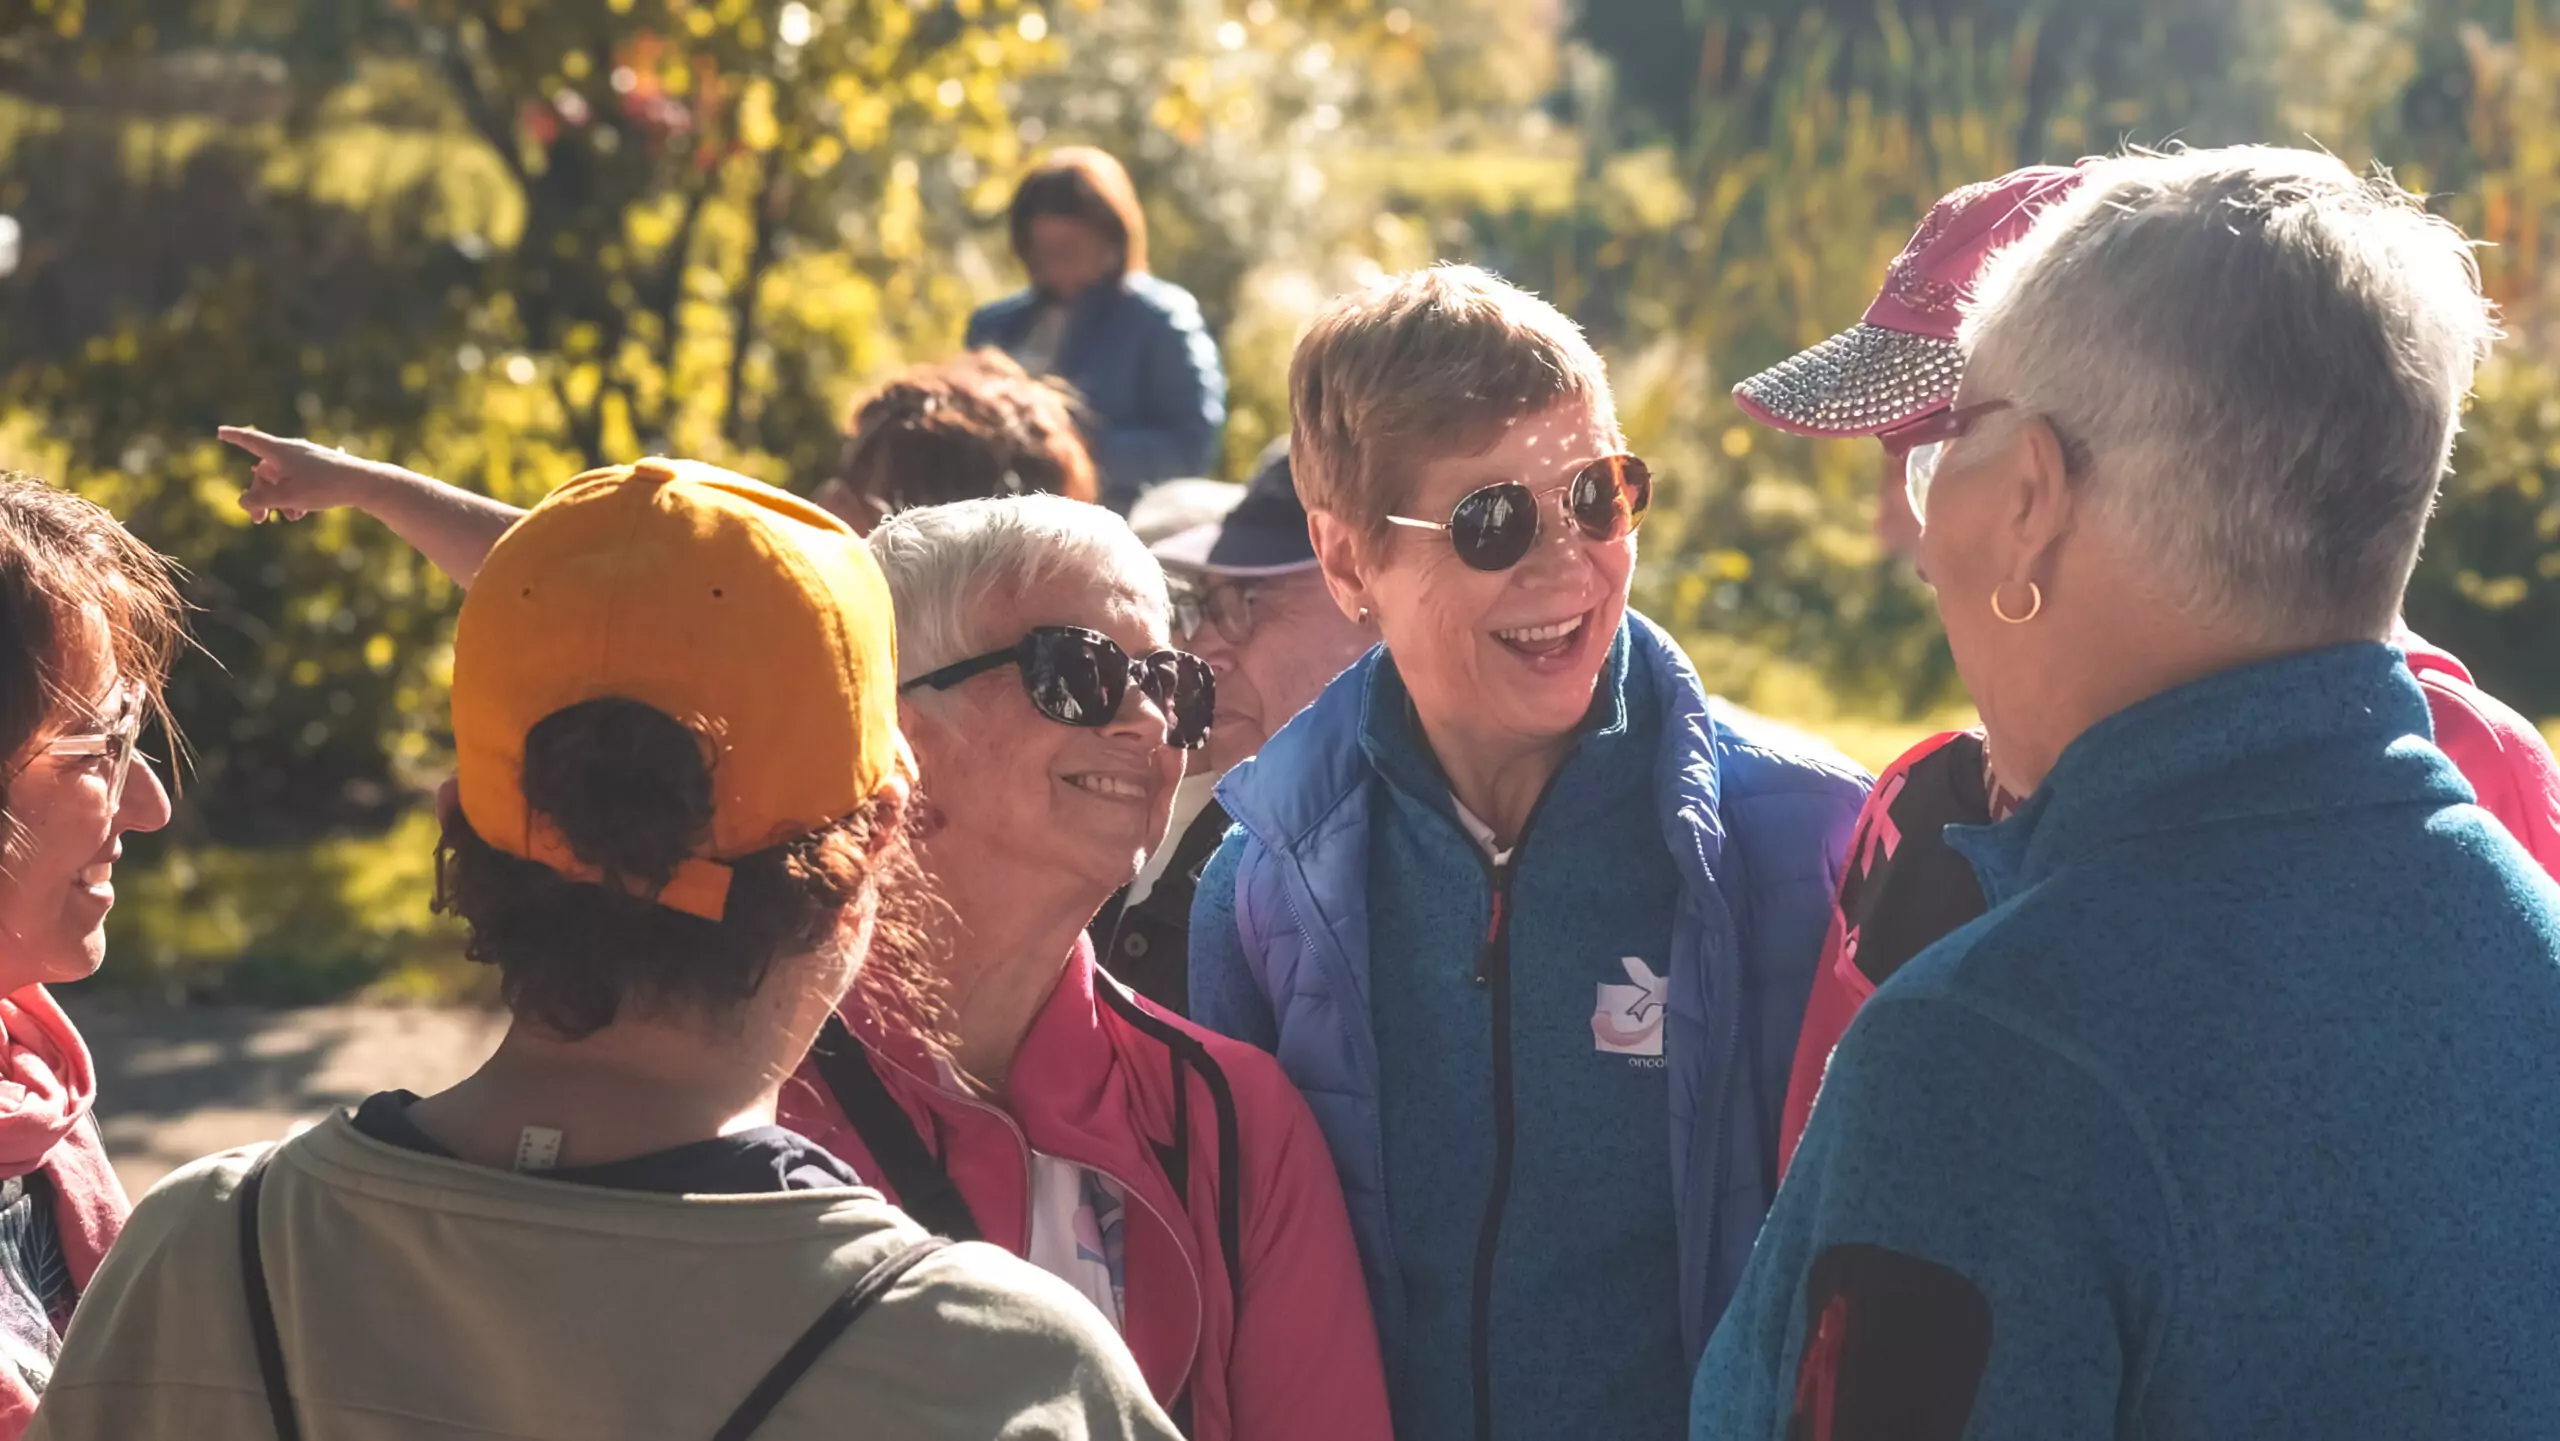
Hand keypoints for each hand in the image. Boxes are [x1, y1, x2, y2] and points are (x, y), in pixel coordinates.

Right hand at [216, 425, 382, 522]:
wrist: (364, 484)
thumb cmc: (323, 486)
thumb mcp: (285, 497)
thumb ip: (258, 500)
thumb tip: (243, 501)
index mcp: (280, 450)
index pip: (250, 440)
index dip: (234, 437)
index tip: (221, 432)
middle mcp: (293, 450)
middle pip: (265, 472)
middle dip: (260, 496)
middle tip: (258, 520)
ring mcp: (308, 459)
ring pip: (283, 480)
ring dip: (280, 500)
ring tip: (290, 518)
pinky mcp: (322, 468)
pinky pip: (299, 482)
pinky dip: (295, 496)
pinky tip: (303, 512)